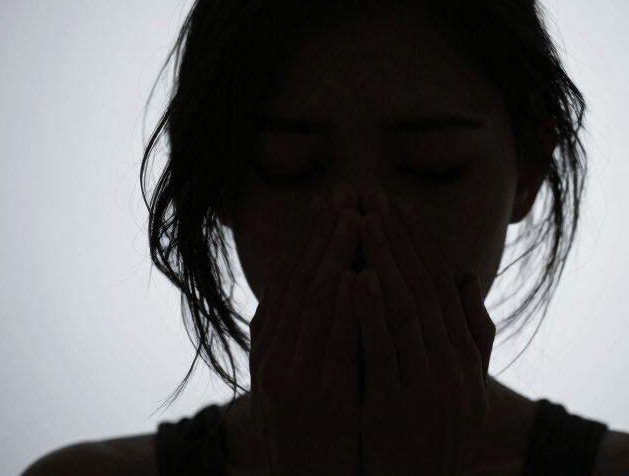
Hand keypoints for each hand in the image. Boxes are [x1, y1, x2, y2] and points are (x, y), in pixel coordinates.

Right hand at [248, 184, 363, 475]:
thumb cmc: (311, 439)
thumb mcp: (299, 383)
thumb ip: (308, 339)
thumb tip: (330, 291)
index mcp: (271, 349)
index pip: (290, 280)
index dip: (311, 238)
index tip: (331, 200)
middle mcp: (274, 355)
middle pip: (299, 279)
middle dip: (324, 232)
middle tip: (346, 189)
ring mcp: (292, 375)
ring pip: (313, 302)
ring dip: (333, 254)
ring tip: (354, 215)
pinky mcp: (317, 397)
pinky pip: (332, 342)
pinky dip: (344, 306)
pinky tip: (357, 275)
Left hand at [352, 187, 495, 475]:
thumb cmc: (435, 439)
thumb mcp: (462, 386)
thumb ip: (467, 332)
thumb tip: (465, 275)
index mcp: (463, 356)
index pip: (438, 286)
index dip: (416, 242)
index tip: (395, 206)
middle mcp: (451, 366)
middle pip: (422, 287)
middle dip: (396, 238)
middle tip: (373, 194)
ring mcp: (428, 386)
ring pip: (406, 310)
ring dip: (384, 261)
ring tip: (364, 219)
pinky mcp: (400, 408)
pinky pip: (385, 351)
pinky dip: (372, 312)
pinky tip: (357, 277)